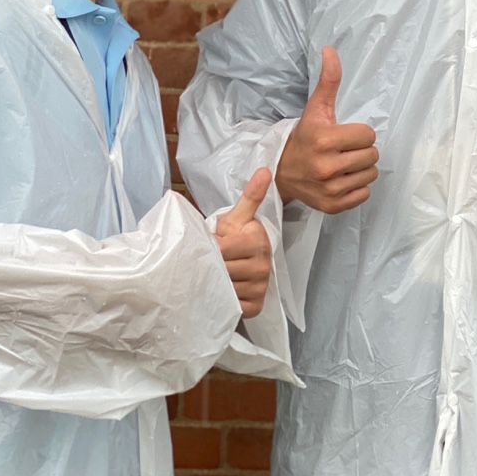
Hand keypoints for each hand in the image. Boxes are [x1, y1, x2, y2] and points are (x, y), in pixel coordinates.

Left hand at [215, 167, 272, 317]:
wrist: (247, 259)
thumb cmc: (238, 234)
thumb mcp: (238, 216)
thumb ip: (249, 195)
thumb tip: (265, 170)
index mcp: (257, 240)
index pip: (220, 250)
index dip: (211, 248)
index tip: (212, 243)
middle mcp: (263, 265)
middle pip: (221, 270)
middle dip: (212, 265)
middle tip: (212, 260)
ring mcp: (261, 287)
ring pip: (225, 288)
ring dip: (216, 283)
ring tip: (217, 273)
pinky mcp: (256, 305)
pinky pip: (233, 305)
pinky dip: (224, 300)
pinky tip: (223, 290)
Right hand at [276, 47, 378, 213]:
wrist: (281, 172)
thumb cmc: (304, 137)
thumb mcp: (315, 108)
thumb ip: (328, 80)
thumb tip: (330, 49)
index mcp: (324, 140)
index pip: (368, 135)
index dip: (359, 133)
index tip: (343, 135)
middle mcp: (326, 167)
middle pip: (372, 155)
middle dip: (361, 150)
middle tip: (344, 149)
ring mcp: (330, 189)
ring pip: (371, 174)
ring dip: (361, 168)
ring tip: (343, 164)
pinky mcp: (333, 206)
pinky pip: (364, 194)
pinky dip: (357, 187)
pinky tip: (342, 179)